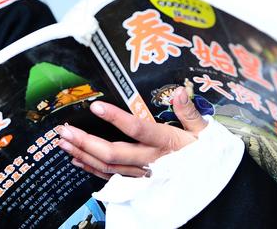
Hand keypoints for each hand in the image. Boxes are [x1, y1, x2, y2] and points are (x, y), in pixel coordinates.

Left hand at [56, 87, 207, 180]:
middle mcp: (151, 160)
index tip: (96, 107)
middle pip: (114, 153)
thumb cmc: (208, 154)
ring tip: (63, 142)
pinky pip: (111, 178)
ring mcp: (143, 174)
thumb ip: (189, 112)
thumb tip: (178, 92)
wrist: (213, 186)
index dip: (116, 118)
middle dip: (87, 142)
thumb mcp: (205, 132)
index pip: (138, 129)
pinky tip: (76, 160)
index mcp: (167, 143)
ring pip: (108, 167)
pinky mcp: (139, 182)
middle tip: (65, 131)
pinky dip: (92, 170)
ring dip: (84, 154)